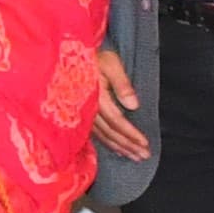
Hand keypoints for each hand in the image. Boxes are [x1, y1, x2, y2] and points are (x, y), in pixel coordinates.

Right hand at [89, 48, 147, 162]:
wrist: (68, 55)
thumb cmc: (93, 57)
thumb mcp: (111, 64)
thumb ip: (122, 84)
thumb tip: (134, 105)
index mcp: (96, 96)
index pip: (117, 121)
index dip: (131, 134)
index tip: (145, 143)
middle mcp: (88, 108)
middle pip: (111, 132)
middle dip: (129, 145)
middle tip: (144, 155)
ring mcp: (83, 114)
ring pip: (103, 136)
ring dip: (120, 147)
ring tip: (135, 156)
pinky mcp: (81, 115)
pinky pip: (95, 134)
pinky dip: (108, 143)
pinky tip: (117, 149)